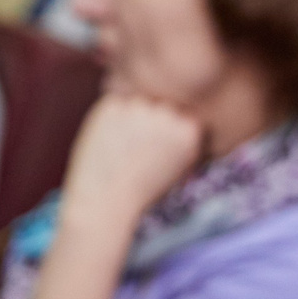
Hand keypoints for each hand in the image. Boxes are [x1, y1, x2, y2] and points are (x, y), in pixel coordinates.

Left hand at [60, 92, 205, 225]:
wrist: (107, 203)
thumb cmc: (143, 188)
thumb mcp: (179, 162)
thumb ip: (183, 132)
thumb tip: (185, 100)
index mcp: (190, 129)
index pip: (184, 109)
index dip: (168, 127)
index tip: (157, 148)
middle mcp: (169, 113)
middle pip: (162, 99)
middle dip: (150, 117)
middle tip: (136, 148)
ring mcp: (140, 106)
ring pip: (138, 95)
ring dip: (130, 114)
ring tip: (122, 147)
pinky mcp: (112, 103)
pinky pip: (115, 101)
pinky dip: (110, 117)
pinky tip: (108, 142)